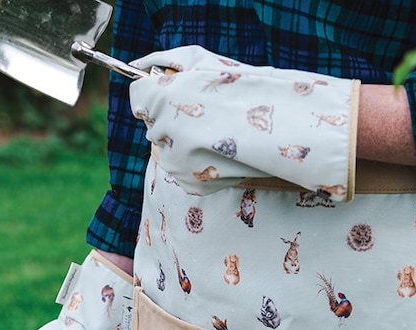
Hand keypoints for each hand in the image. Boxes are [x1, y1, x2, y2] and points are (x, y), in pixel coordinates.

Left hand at [129, 45, 359, 199]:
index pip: (139, 96)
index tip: (171, 94)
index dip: (155, 93)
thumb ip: (165, 64)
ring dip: (182, 144)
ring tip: (214, 136)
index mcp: (162, 97)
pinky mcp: (190, 183)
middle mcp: (164, 132)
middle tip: (205, 116)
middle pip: (154, 126)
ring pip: (166, 151)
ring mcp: (176, 162)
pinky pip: (181, 170)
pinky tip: (217, 153)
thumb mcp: (201, 61)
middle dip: (172, 120)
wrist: (276, 127)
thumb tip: (142, 74)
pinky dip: (195, 163)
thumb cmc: (240, 87)